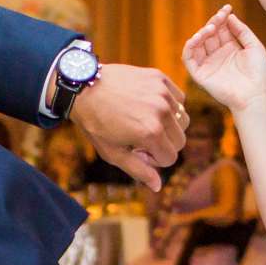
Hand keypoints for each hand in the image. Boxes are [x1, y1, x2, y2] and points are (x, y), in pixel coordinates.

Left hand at [73, 64, 185, 190]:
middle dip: (164, 144)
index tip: (136, 150)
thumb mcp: (113, 153)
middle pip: (180, 141)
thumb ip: (139, 170)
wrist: (83, 86)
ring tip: (144, 120)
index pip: (171, 158)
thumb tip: (158, 186)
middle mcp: (161, 112)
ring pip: (182, 120)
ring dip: (168, 125)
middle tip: (140, 137)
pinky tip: (149, 105)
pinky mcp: (160, 78)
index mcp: (151, 133)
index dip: (154, 159)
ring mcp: (162, 93)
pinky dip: (170, 106)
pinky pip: (179, 99)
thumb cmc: (95, 122)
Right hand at [181, 6, 265, 114]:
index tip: (227, 7)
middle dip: (213, 22)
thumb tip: (230, 16)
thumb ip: (242, 31)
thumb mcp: (254, 46)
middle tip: (220, 17)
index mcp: (231, 49)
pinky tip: (198, 37)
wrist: (256, 95)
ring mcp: (209, 64)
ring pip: (198, 44)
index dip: (222, 17)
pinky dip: (190, 46)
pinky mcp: (201, 75)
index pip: (221, 29)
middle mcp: (218, 56)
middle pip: (209, 34)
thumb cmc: (259, 73)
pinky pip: (189, 58)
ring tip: (211, 28)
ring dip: (202, 32)